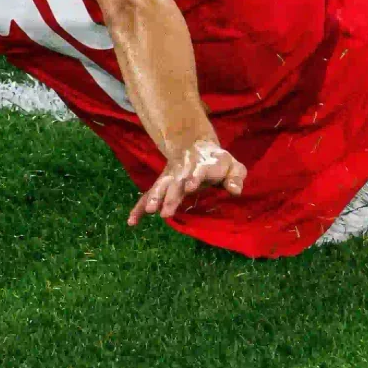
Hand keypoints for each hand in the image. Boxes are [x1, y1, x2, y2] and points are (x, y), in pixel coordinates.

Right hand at [128, 139, 246, 225]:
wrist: (195, 145)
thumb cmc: (218, 162)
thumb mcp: (233, 166)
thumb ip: (236, 177)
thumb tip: (235, 191)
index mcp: (204, 165)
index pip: (199, 171)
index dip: (194, 178)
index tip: (189, 187)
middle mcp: (184, 170)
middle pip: (176, 182)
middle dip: (170, 196)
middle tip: (165, 212)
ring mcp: (171, 177)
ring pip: (161, 187)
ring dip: (154, 198)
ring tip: (150, 210)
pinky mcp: (162, 184)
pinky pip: (149, 195)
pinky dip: (139, 207)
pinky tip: (132, 221)